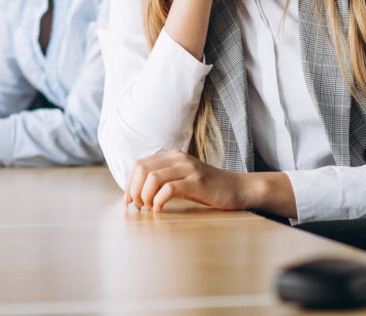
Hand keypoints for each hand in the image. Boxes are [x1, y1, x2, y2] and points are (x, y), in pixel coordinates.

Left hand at [124, 150, 250, 211]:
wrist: (237, 188)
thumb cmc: (207, 188)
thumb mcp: (182, 179)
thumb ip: (163, 179)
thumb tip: (136, 192)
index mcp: (172, 156)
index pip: (139, 164)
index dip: (128, 183)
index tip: (128, 201)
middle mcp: (178, 158)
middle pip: (142, 169)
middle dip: (134, 190)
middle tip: (138, 207)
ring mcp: (188, 168)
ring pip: (153, 178)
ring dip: (145, 196)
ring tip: (148, 208)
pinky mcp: (197, 182)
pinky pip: (169, 189)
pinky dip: (158, 201)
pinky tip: (159, 210)